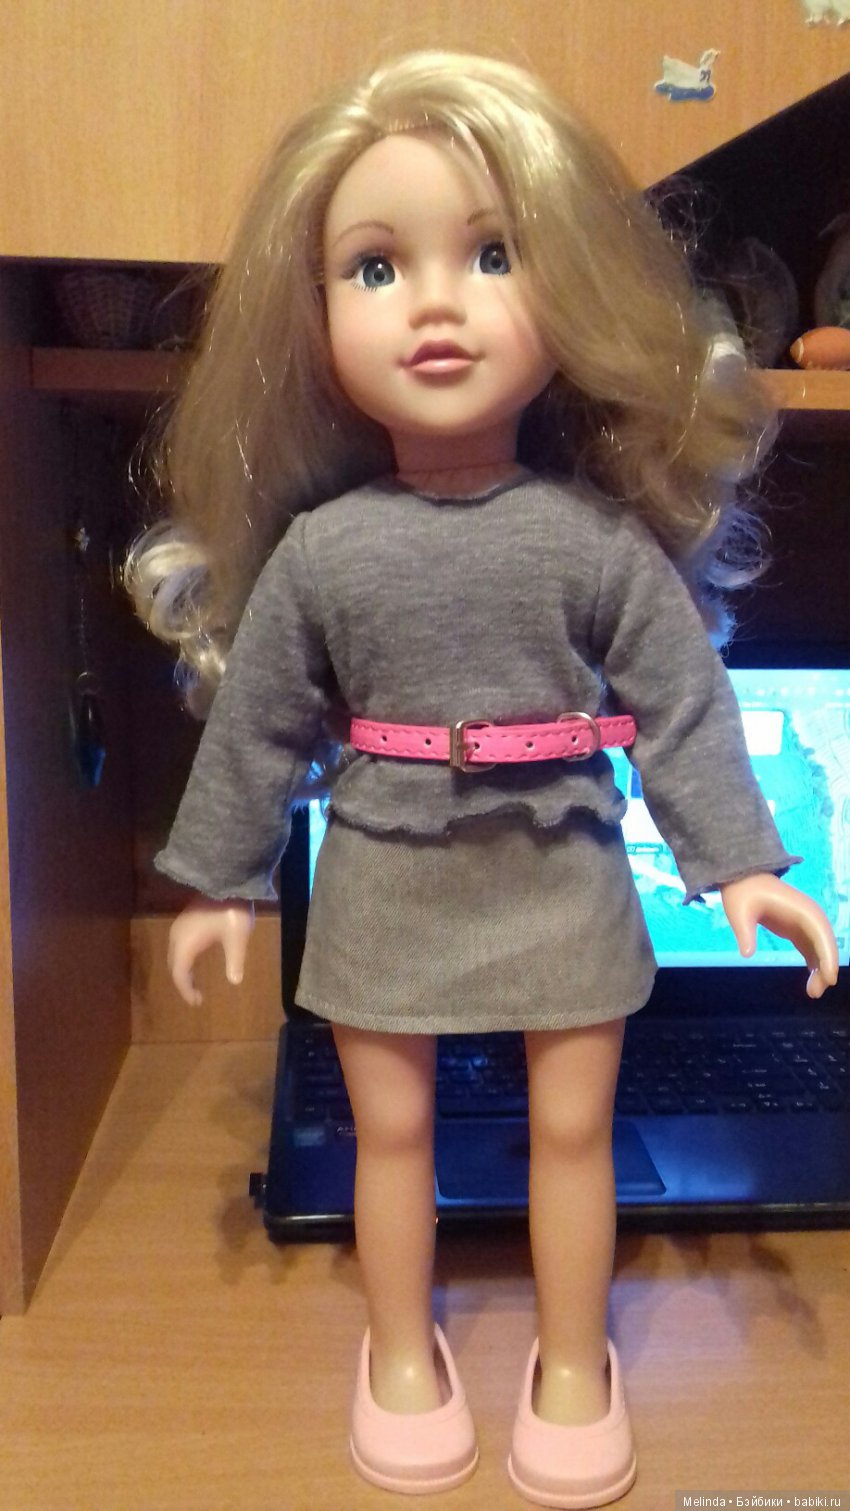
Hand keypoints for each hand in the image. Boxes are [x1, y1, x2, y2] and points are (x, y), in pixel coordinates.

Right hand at [167, 897, 254, 1006]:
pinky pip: (178, 944)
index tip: (197, 1002)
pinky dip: (183, 957)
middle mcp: (177, 936)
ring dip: (182, 969)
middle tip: (195, 996)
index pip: (180, 974)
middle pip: (173, 966)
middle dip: (183, 982)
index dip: (186, 990)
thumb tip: (235, 981)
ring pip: (174, 954)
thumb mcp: (237, 938)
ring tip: (194, 982)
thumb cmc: (231, 910)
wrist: (227, 879)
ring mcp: (179, 926)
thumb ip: (234, 961)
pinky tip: (195, 959)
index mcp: (186, 944)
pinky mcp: (185, 919)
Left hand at [720, 873, 838, 998]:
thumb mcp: (739, 912)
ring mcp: (805, 923)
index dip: (828, 955)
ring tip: (812, 992)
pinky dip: (814, 964)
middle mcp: (809, 916)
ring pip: (820, 948)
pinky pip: (811, 949)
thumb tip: (747, 954)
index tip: (830, 977)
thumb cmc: (743, 893)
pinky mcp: (798, 929)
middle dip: (826, 967)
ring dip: (820, 969)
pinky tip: (812, 982)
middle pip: (825, 943)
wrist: (743, 879)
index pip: (821, 933)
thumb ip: (745, 932)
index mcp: (801, 909)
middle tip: (814, 992)